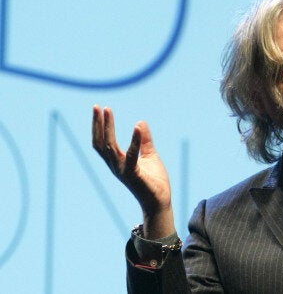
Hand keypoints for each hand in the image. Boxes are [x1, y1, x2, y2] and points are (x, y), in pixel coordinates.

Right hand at [92, 105, 174, 238]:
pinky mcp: (134, 175)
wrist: (160, 201)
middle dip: (98, 124)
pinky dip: (134, 141)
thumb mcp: (150, 156)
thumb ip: (144, 141)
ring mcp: (123, 171)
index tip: (99, 109)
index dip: (98, 127)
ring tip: (108, 111)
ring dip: (108, 128)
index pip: (102, 142)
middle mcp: (115, 166)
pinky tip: (137, 127)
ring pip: (110, 147)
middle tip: (97, 106)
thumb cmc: (154, 181)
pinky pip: (131, 156)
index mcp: (117, 162)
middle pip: (100, 143)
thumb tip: (140, 122)